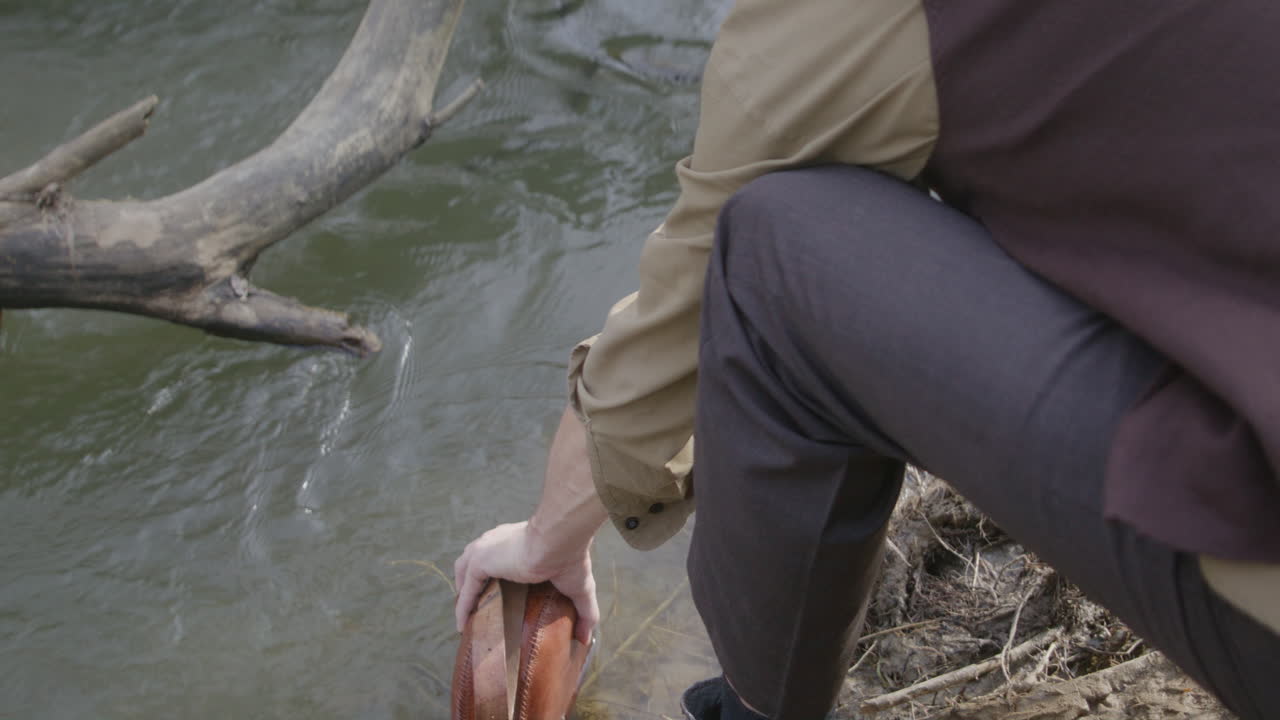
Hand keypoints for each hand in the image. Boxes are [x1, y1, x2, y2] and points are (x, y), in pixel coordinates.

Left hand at [453, 520, 597, 643]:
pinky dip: (463, 607)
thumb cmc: (571, 558)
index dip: (494, 576)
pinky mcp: (480, 561)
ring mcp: (486, 550)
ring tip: (467, 615)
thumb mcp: (580, 589)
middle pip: (475, 563)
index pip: (499, 557)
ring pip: (465, 574)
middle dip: (473, 584)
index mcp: (517, 541)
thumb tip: (588, 638)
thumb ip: (586, 613)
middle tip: (479, 608)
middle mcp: (497, 541)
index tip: (495, 598)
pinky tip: (462, 625)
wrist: (559, 542)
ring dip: (464, 593)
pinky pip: (466, 591)